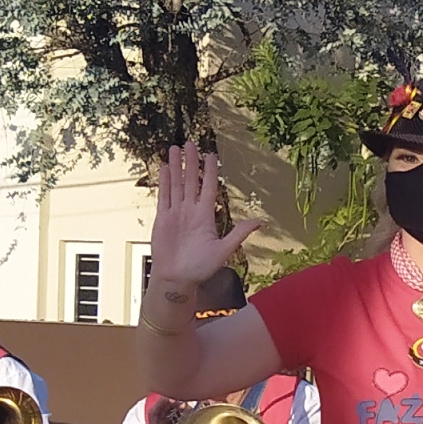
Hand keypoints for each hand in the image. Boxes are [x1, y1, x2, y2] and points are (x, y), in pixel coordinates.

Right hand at [150, 141, 262, 298]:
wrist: (176, 279)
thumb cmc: (200, 269)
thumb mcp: (223, 251)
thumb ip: (238, 234)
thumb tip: (260, 222)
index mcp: (205, 217)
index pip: (208, 188)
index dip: (209, 172)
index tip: (211, 155)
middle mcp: (190, 211)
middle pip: (191, 181)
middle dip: (191, 162)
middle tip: (191, 143)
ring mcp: (176, 213)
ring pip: (176, 185)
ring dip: (176, 167)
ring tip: (175, 148)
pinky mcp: (162, 219)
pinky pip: (163, 196)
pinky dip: (164, 181)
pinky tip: (165, 167)